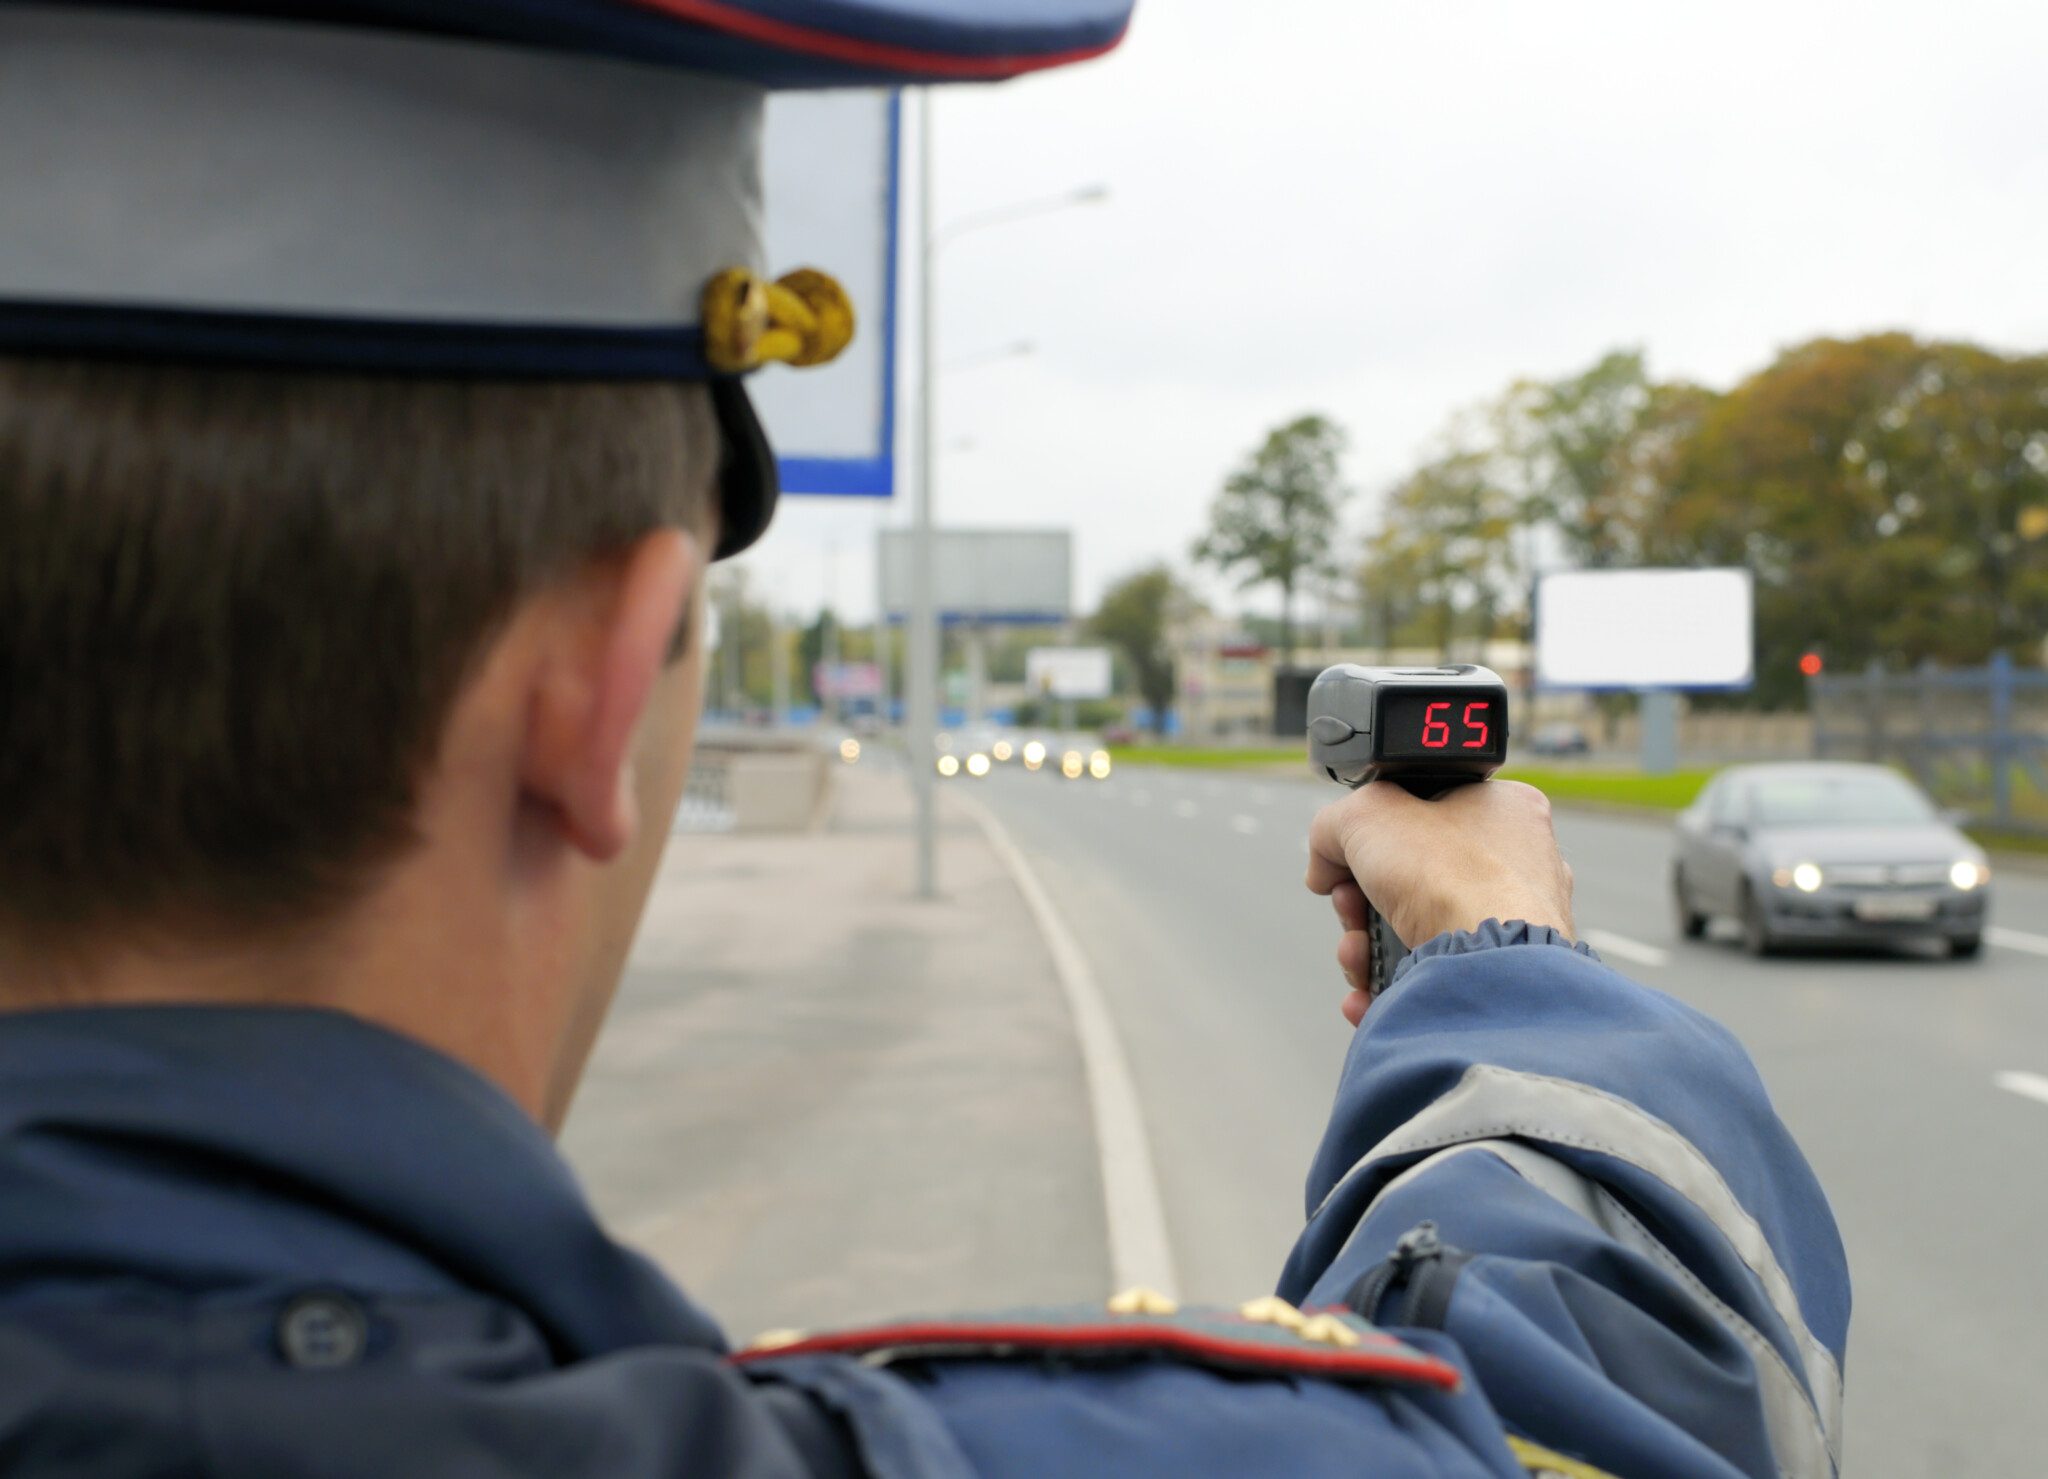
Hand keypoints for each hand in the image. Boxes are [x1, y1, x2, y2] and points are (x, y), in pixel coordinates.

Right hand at [1307, 781, 1574, 1025]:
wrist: (1485, 962)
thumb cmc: (1447, 875)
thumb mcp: (1366, 813)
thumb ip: (1331, 825)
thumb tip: (1323, 867)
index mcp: (1505, 810)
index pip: (1421, 812)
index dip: (1372, 836)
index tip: (1348, 859)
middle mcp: (1518, 865)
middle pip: (1408, 877)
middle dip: (1360, 901)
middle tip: (1349, 909)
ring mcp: (1510, 923)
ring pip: (1413, 929)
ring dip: (1365, 946)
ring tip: (1358, 956)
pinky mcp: (1495, 974)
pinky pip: (1431, 973)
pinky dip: (1389, 983)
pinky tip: (1367, 990)